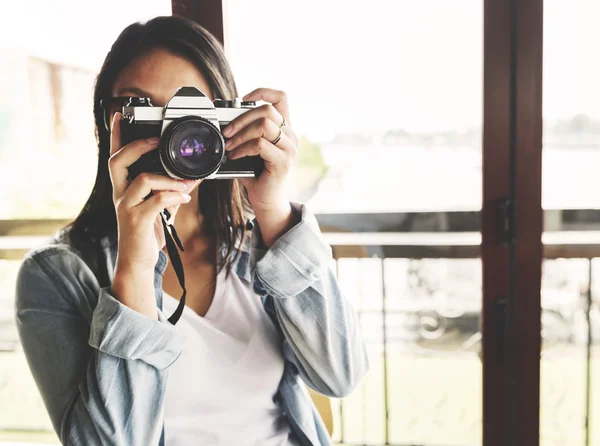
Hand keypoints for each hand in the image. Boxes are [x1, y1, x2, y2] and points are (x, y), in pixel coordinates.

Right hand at [108, 112, 195, 272]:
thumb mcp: (160, 207)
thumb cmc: (147, 232)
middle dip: (137, 145)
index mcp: (123, 188)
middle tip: (156, 140)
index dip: (116, 135)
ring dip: (168, 178)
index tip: (118, 115)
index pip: (115, 156)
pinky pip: (157, 201)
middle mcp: (120, 194)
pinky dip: (174, 196)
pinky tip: (184, 197)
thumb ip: (172, 190)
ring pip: (143, 179)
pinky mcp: (137, 221)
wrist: (138, 262)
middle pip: (117, 161)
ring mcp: (126, 207)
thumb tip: (193, 176)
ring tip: (184, 184)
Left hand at [222, 88, 297, 211]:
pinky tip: (234, 155)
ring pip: (263, 125)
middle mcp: (291, 136)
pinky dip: (242, 148)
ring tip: (228, 144)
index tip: (243, 100)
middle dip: (241, 118)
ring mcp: (289, 149)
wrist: (266, 200)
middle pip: (267, 110)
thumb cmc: (257, 174)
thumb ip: (244, 131)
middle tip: (226, 131)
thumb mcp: (250, 147)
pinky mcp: (283, 162)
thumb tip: (221, 115)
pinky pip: (259, 145)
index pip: (281, 98)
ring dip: (240, 134)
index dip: (262, 92)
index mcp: (285, 128)